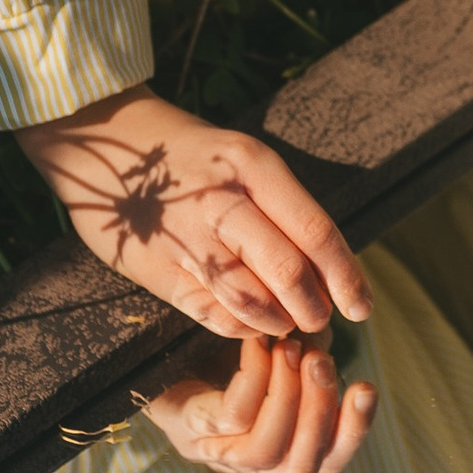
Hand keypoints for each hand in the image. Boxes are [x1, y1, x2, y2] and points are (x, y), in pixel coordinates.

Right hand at [16, 83, 372, 342]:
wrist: (109, 144)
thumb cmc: (195, 157)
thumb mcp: (245, 159)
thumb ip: (284, 208)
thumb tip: (332, 268)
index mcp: (253, 165)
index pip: (315, 230)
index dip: (346, 276)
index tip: (362, 306)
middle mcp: (222, 200)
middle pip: (287, 271)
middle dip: (314, 307)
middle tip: (322, 319)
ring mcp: (186, 236)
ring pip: (251, 299)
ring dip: (279, 323)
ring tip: (289, 324)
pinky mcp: (158, 268)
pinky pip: (212, 313)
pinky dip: (240, 328)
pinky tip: (250, 324)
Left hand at [142, 332, 377, 472]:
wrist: (144, 336)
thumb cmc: (213, 341)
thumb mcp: (271, 346)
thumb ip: (302, 350)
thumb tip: (328, 339)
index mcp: (272, 448)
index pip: (324, 461)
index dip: (353, 432)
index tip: (368, 387)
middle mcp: (242, 461)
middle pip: (299, 466)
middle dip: (320, 412)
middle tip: (321, 361)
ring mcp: (210, 450)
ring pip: (265, 452)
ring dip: (290, 400)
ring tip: (294, 350)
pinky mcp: (182, 428)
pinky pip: (228, 420)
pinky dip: (253, 382)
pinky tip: (259, 345)